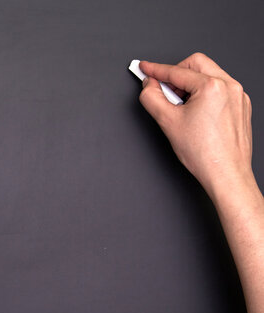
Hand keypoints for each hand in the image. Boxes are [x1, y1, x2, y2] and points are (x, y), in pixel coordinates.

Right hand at [138, 52, 253, 198]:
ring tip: (180, 106)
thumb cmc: (204, 154)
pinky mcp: (241, 106)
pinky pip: (220, 88)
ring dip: (190, 84)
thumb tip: (149, 85)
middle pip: (196, 64)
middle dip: (176, 73)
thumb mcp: (167, 122)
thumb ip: (151, 97)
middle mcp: (229, 86)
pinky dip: (203, 93)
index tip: (145, 68)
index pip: (176, 71)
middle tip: (164, 89)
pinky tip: (195, 112)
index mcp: (212, 86)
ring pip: (209, 74)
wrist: (225, 174)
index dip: (156, 69)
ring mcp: (239, 95)